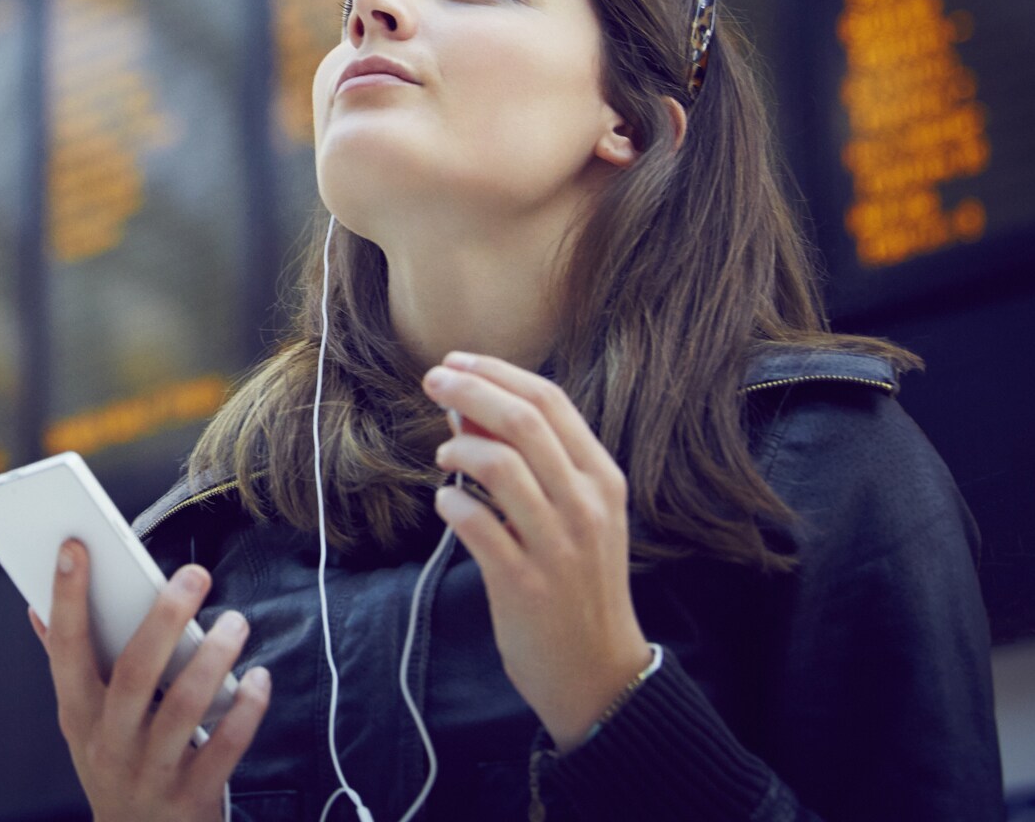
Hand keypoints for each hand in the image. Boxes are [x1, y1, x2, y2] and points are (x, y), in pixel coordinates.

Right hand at [28, 538, 271, 821]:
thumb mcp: (81, 726)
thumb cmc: (115, 769)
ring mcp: (150, 772)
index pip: (65, 649)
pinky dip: (246, 710)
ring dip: (214, 658)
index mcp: (77, 716)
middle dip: (162, 618)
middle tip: (195, 574)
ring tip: (236, 621)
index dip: (66, 598)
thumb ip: (67, 667)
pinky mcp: (192, 797)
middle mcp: (108, 743)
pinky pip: (225, 747)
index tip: (74, 547)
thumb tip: (36, 608)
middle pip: (132, 672)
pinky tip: (260, 679)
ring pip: (182, 707)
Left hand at [423, 352, 653, 752]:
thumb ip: (531, 462)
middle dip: (469, 390)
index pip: (551, 401)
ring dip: (458, 447)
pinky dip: (450, 503)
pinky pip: (475, 524)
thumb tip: (468, 404)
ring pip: (500, 465)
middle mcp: (586, 505)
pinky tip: (446, 502)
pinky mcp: (524, 583)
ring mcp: (558, 545)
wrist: (599, 672)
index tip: (456, 361)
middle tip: (431, 381)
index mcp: (603, 479)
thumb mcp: (573, 515)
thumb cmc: (579, 583)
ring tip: (443, 455)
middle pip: (523, 421)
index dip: (497, 372)